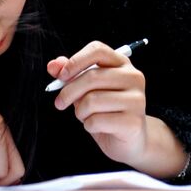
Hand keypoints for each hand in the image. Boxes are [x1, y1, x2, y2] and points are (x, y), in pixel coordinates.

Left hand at [49, 41, 185, 174]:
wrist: (130, 140)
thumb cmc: (107, 111)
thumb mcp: (87, 90)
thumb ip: (71, 75)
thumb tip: (53, 66)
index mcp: (122, 64)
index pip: (98, 50)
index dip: (76, 61)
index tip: (62, 76)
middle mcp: (133, 77)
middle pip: (91, 77)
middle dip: (69, 92)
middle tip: (60, 103)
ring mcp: (137, 99)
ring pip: (92, 100)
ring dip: (80, 112)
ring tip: (85, 116)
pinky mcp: (133, 121)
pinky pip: (97, 120)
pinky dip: (89, 126)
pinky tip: (97, 126)